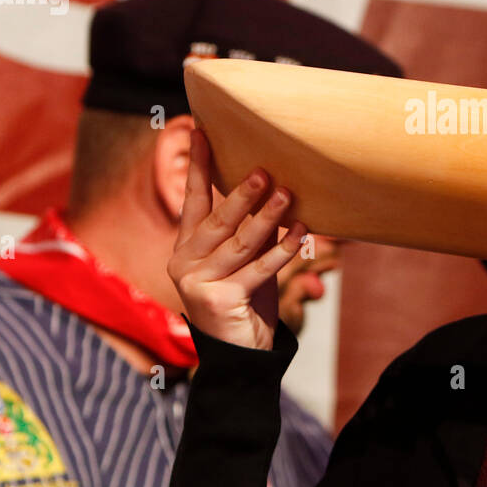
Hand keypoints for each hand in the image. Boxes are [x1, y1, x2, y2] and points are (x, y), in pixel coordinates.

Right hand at [167, 129, 306, 350]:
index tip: (201, 131)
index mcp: (186, 247)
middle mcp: (185, 263)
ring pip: (240, 243)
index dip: (197, 166)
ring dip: (267, 217)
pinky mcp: (219, 301)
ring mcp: (198, 283)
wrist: (240, 355)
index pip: (193, 200)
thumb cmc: (244, 300)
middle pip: (217, 220)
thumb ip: (249, 230)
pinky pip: (258, 269)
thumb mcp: (244, 261)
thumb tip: (273, 188)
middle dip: (241, 193)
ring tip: (287, 194)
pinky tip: (301, 233)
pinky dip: (283, 251)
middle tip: (263, 169)